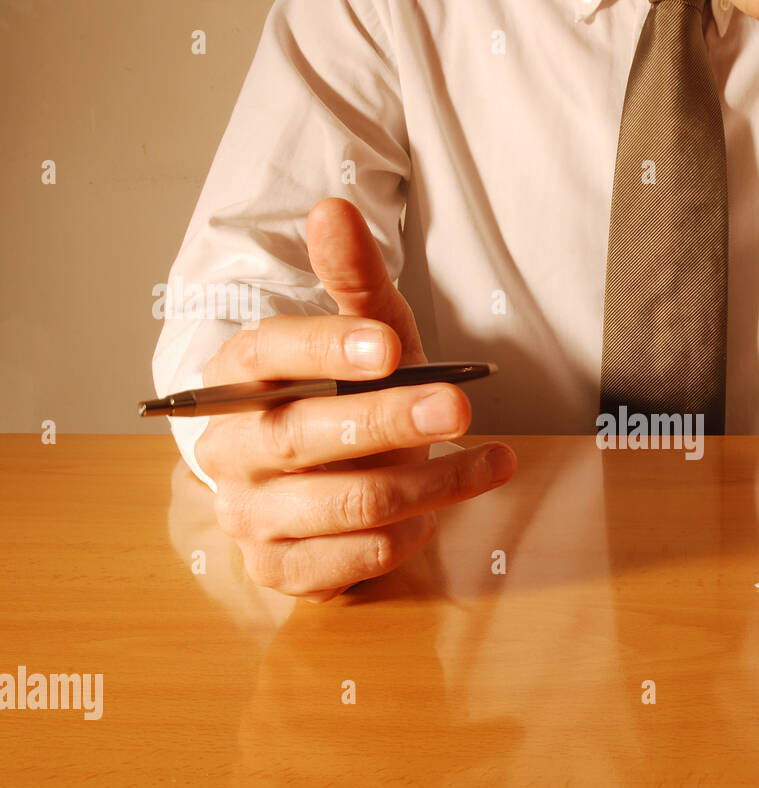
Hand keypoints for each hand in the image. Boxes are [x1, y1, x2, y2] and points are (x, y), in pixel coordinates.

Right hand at [194, 197, 515, 601]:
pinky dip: (407, 536)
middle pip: (302, 434)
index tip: (388, 346)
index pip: (266, 355)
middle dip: (389, 420)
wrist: (323, 485)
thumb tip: (333, 208)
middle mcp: (231, 448)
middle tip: (458, 405)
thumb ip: (353, 282)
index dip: (325, 349)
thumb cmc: (347, 399)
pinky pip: (353, 558)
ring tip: (489, 463)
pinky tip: (436, 513)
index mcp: (237, 379)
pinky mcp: (281, 569)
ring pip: (344, 503)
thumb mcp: (365, 337)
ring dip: (428, 484)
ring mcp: (250, 514)